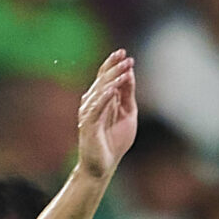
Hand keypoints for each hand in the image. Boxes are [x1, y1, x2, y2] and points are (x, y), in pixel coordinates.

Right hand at [77, 50, 137, 181]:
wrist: (103, 166)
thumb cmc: (114, 141)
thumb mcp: (127, 113)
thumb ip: (127, 94)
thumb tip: (129, 74)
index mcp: (101, 99)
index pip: (105, 77)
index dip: (113, 64)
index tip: (124, 53)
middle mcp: (92, 103)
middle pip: (103, 80)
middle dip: (115, 67)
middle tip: (127, 57)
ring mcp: (90, 113)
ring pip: (100, 91)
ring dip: (112, 79)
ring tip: (124, 69)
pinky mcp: (89, 125)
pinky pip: (96, 108)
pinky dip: (103, 98)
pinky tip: (111, 89)